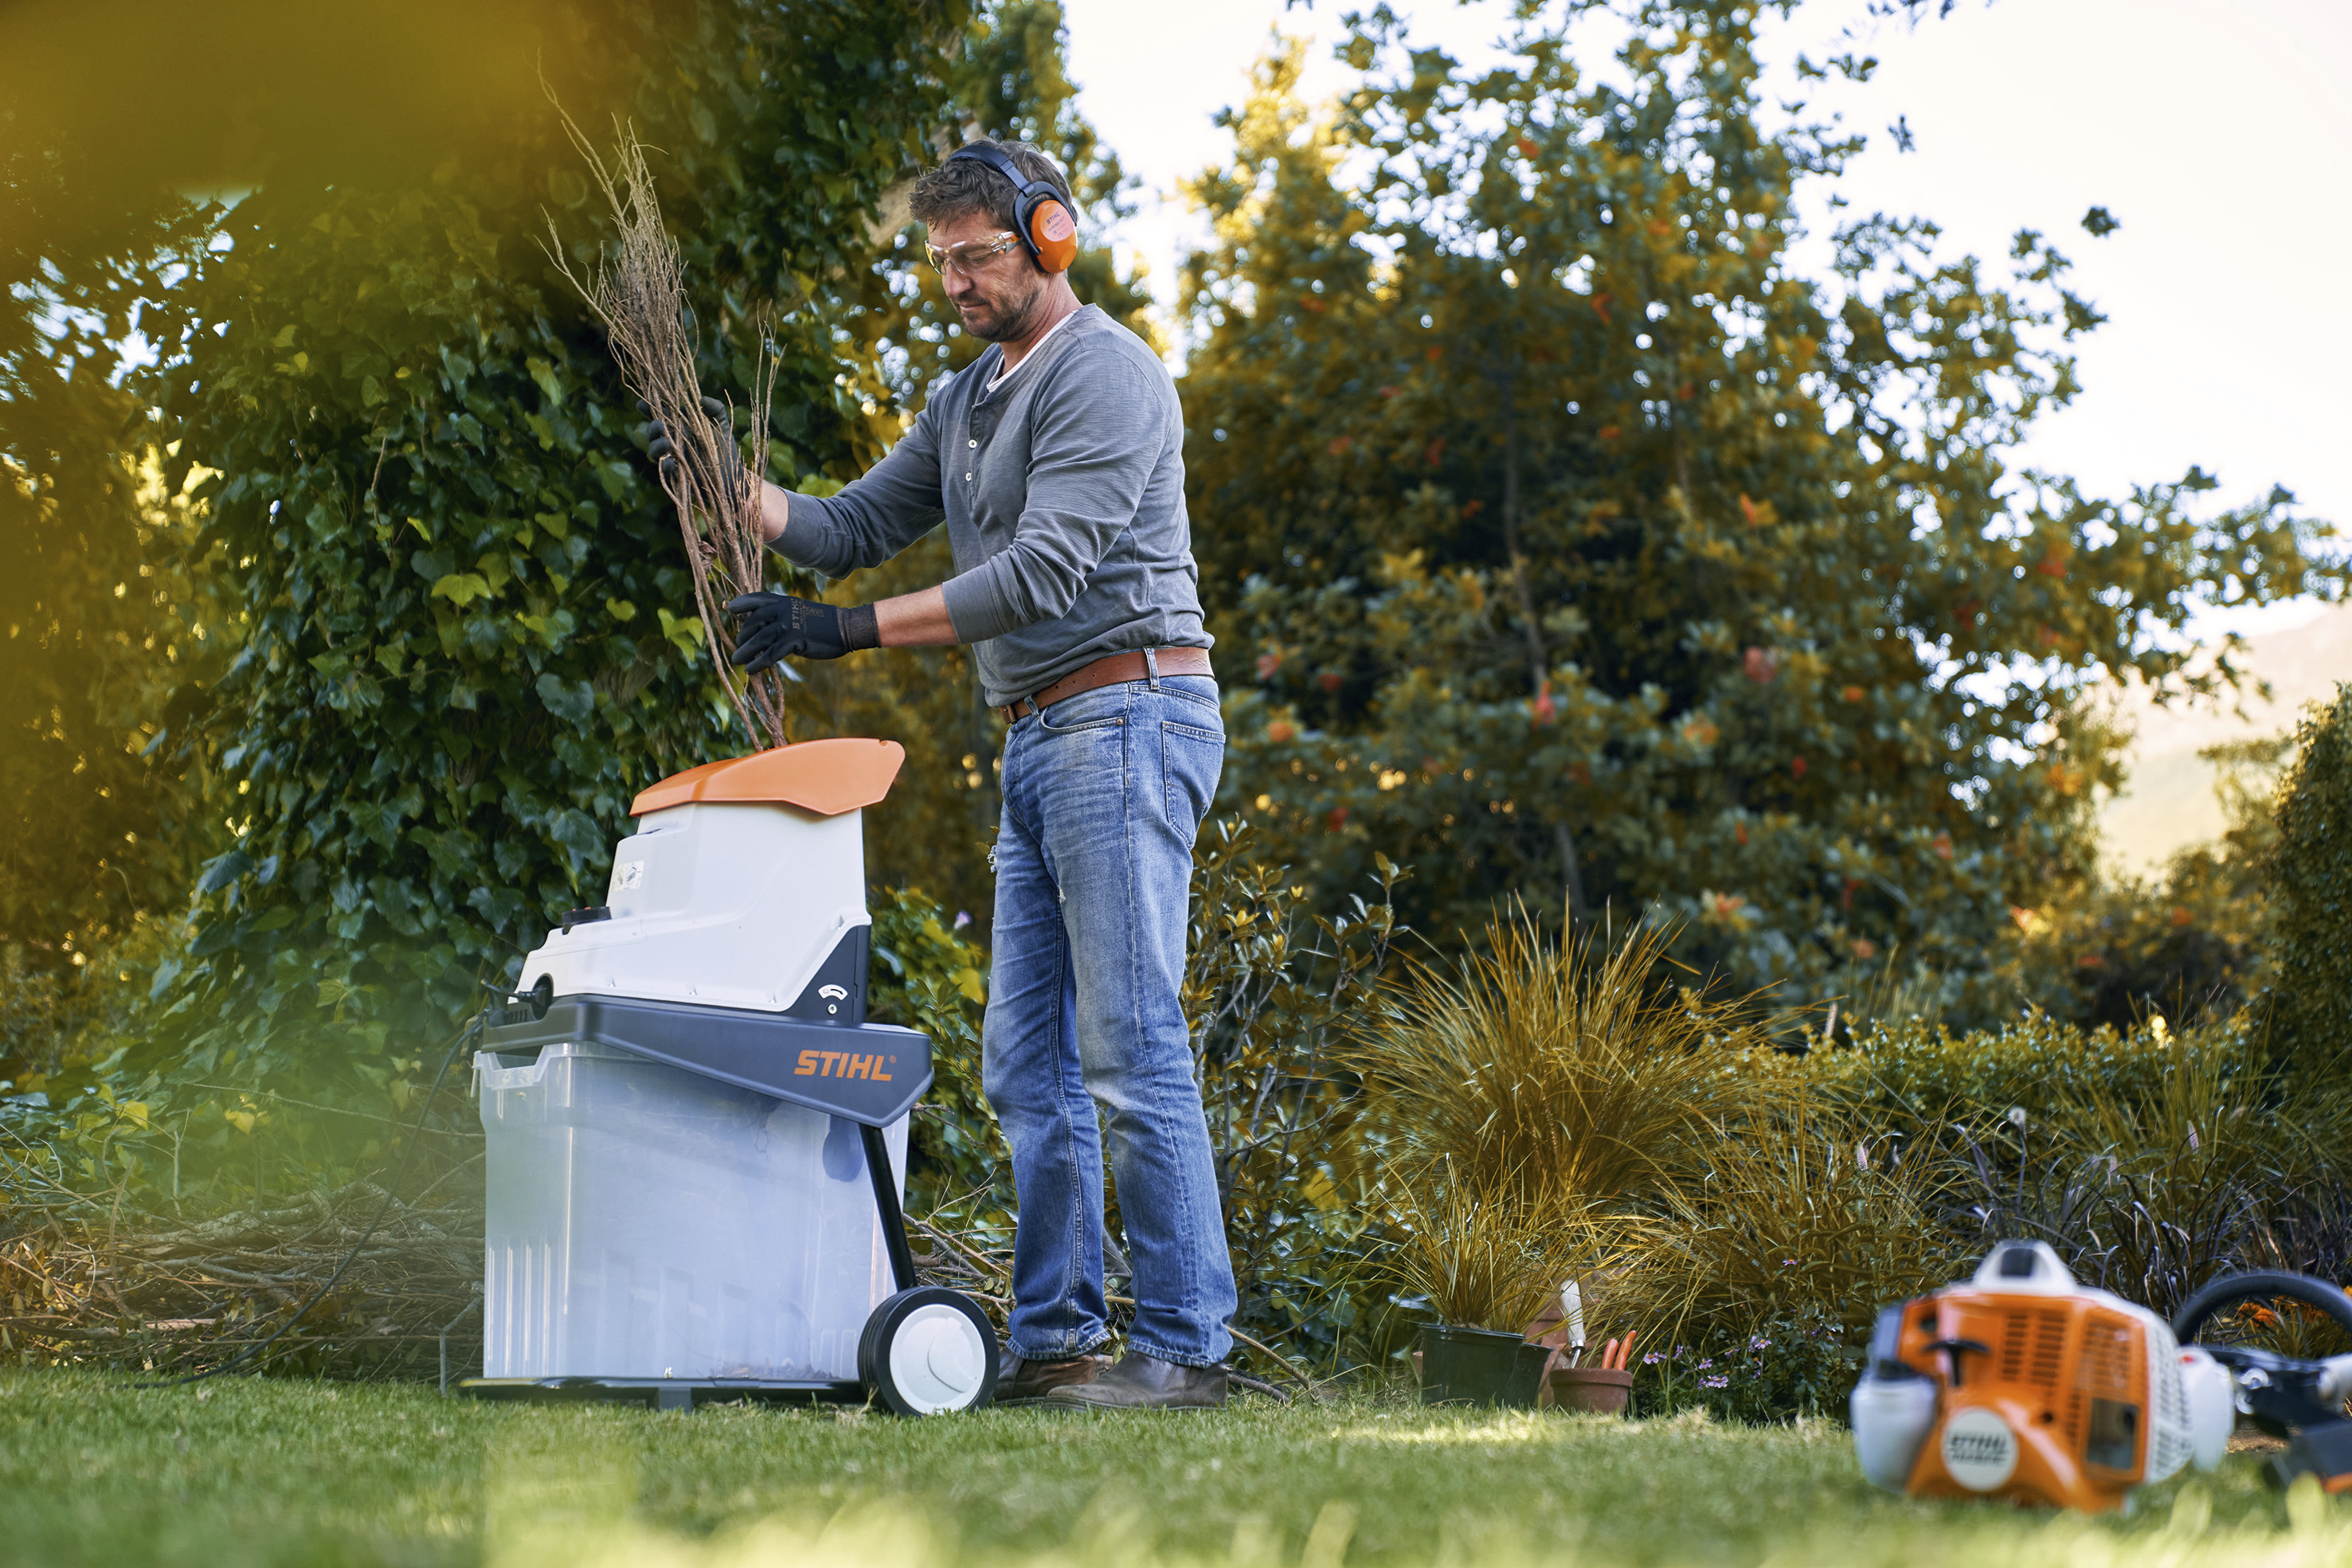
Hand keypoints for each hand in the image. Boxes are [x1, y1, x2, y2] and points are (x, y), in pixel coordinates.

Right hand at [641, 395, 747, 508]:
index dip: (649, 408)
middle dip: (652, 428)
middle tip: (659, 425)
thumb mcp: (722, 426)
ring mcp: (674, 457)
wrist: (734, 475)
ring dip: (656, 446)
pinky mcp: (677, 474)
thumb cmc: (726, 448)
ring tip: (665, 444)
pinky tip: (672, 463)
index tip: (641, 404)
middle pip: (654, 433)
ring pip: (654, 451)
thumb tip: (702, 399)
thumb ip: (716, 409)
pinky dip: (665, 466)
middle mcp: (674, 441)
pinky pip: (665, 470)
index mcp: (681, 426)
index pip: (660, 415)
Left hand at [726, 591, 879, 672]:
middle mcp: (783, 610)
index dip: (741, 603)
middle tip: (737, 645)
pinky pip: (771, 654)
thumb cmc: (822, 621)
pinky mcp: (795, 641)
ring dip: (745, 650)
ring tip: (737, 660)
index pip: (756, 599)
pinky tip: (751, 669)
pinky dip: (758, 662)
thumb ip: (781, 615)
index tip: (729, 608)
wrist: (844, 628)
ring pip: (759, 639)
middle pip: (753, 621)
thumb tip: (761, 629)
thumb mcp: (798, 611)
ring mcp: (788, 625)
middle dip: (742, 634)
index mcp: (783, 601)